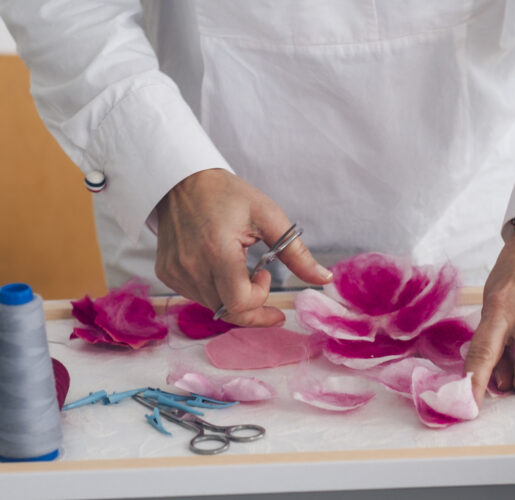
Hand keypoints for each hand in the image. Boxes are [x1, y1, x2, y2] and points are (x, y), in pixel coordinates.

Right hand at [155, 168, 332, 325]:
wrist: (181, 180)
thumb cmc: (227, 195)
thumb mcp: (268, 216)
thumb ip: (296, 252)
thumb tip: (324, 279)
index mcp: (217, 251)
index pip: (240, 303)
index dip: (260, 299)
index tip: (266, 276)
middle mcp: (192, 267)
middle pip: (228, 311)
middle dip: (253, 308)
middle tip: (269, 299)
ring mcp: (176, 272)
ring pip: (213, 306)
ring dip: (234, 298)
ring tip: (240, 270)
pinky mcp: (167, 273)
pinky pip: (197, 296)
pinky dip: (215, 291)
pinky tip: (221, 270)